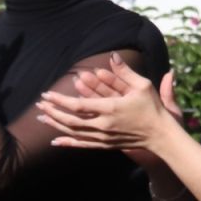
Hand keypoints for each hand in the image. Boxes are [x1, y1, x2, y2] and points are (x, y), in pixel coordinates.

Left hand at [38, 55, 177, 151]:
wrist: (160, 134)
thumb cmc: (152, 108)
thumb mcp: (143, 85)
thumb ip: (125, 72)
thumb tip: (113, 56)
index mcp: (111, 109)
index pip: (78, 105)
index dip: (60, 100)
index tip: (47, 94)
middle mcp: (103, 125)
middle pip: (70, 120)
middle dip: (52, 111)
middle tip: (39, 104)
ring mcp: (103, 137)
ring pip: (72, 132)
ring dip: (55, 125)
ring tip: (41, 117)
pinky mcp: (105, 145)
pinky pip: (81, 144)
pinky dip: (67, 142)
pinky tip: (55, 140)